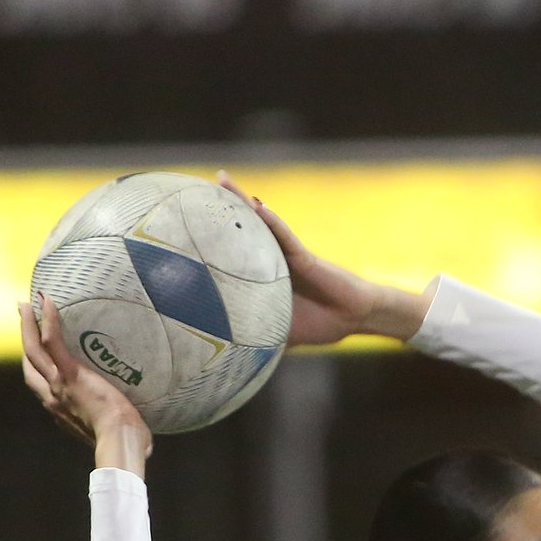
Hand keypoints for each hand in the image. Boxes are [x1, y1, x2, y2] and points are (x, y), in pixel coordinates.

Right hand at [19, 293, 152, 474]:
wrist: (120, 440)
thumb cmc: (125, 442)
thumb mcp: (113, 435)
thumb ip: (119, 430)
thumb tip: (144, 442)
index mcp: (61, 410)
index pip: (41, 385)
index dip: (37, 367)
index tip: (38, 352)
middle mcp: (52, 396)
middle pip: (29, 364)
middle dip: (24, 340)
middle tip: (24, 317)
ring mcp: (58, 384)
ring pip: (32, 350)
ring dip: (26, 326)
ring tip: (26, 304)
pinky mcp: (70, 374)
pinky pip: (53, 342)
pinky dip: (47, 320)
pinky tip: (46, 302)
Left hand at [216, 171, 430, 344]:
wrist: (351, 319)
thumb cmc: (319, 323)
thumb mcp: (278, 334)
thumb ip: (255, 339)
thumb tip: (228, 361)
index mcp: (265, 274)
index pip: (235, 249)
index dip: (215, 234)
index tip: (189, 219)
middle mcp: (274, 258)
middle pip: (244, 226)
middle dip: (223, 205)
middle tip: (197, 185)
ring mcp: (289, 255)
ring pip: (262, 222)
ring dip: (243, 200)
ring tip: (222, 179)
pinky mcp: (305, 258)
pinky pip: (286, 237)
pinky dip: (272, 222)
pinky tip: (258, 206)